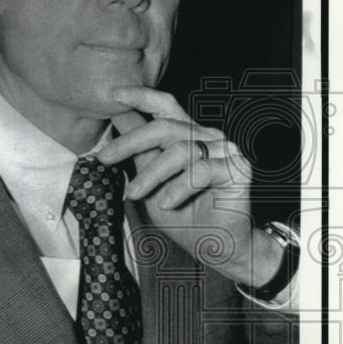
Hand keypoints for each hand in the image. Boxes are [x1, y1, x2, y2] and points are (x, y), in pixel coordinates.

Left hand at [97, 86, 283, 287]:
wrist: (218, 248)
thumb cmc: (187, 217)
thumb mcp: (152, 185)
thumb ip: (140, 154)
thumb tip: (118, 120)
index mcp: (189, 136)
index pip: (166, 107)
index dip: (141, 96)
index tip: (113, 95)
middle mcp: (208, 138)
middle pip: (165, 127)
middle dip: (130, 142)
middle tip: (105, 158)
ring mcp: (225, 151)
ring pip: (179, 151)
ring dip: (151, 175)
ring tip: (134, 195)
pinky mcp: (237, 169)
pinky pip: (201, 172)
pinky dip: (178, 188)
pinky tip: (167, 203)